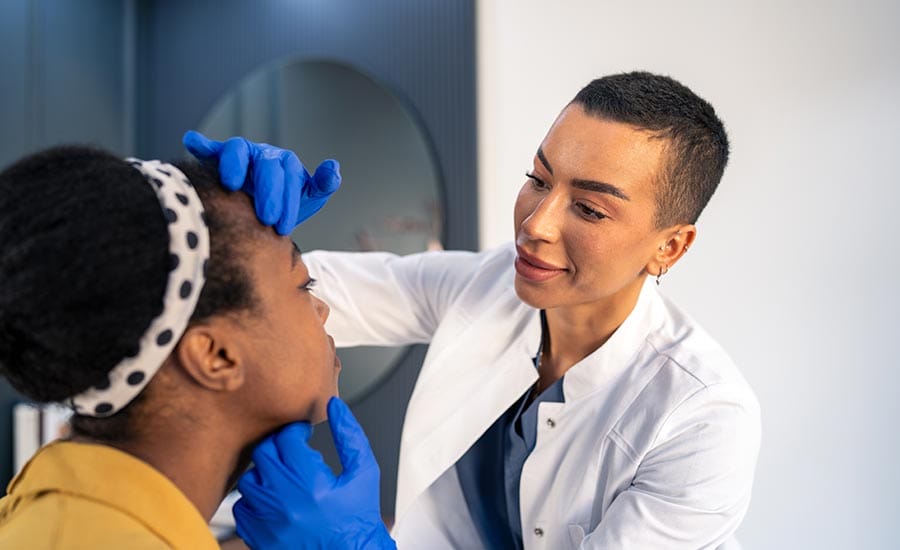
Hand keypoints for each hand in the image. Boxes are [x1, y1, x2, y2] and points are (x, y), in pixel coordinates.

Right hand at [183, 130, 340, 234]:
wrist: (262, 216)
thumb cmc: (285, 205)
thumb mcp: (308, 198)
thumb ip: (322, 185)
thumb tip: (333, 168)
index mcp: (285, 164)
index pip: (287, 176)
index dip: (287, 201)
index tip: (283, 227)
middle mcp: (262, 155)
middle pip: (266, 165)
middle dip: (268, 191)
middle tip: (267, 218)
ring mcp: (241, 156)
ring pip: (237, 150)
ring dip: (234, 164)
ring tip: (231, 183)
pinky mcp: (219, 160)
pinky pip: (210, 148)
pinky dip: (201, 144)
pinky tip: (191, 141)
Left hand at [233, 397, 395, 549]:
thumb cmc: (357, 518)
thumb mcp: (364, 473)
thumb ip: (351, 436)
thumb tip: (335, 407)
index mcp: (312, 484)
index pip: (288, 439)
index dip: (296, 431)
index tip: (303, 436)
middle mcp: (286, 503)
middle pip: (263, 454)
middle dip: (278, 447)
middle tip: (293, 452)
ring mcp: (269, 523)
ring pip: (249, 480)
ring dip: (265, 473)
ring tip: (285, 477)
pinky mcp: (259, 538)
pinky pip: (242, 509)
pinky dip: (255, 500)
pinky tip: (275, 500)